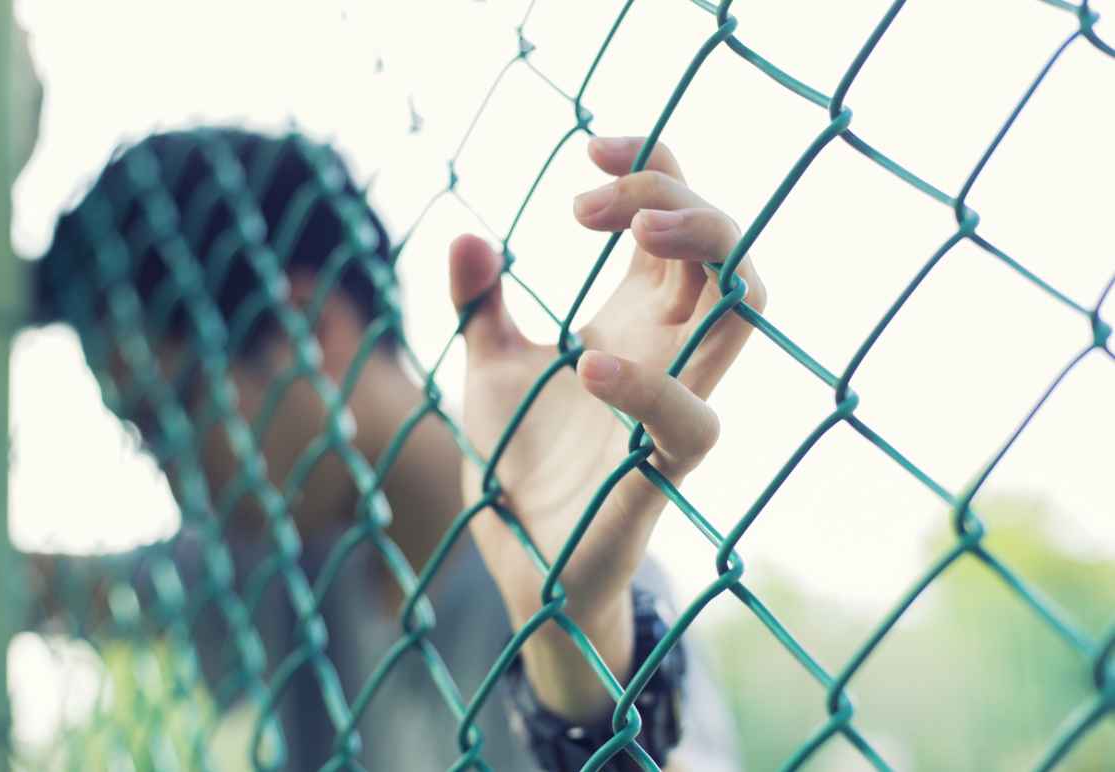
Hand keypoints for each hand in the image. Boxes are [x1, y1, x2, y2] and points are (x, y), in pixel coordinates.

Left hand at [448, 136, 764, 721]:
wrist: (520, 556)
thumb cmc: (519, 460)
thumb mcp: (488, 366)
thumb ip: (479, 304)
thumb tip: (467, 234)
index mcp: (637, 316)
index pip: (679, 216)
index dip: (654, 163)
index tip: (589, 149)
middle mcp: (669, 349)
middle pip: (726, 246)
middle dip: (676, 194)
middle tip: (592, 203)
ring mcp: (674, 404)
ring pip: (744, 310)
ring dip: (705, 249)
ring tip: (632, 228)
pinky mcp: (663, 470)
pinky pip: (691, 420)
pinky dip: (650, 384)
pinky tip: (587, 362)